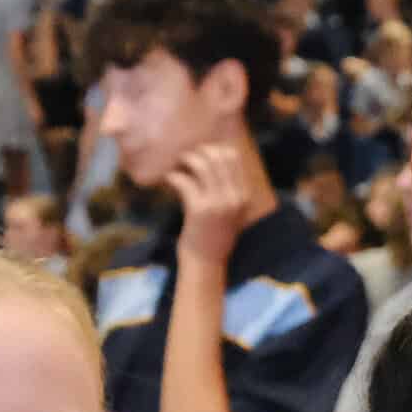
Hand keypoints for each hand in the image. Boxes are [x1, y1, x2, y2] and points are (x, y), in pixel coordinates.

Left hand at [171, 141, 268, 265]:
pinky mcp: (199, 210)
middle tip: (185, 157)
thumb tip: (211, 161)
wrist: (206, 263)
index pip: (233, 157)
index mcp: (244, 195)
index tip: (200, 153)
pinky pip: (184, 181)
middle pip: (219, 156)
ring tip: (176, 166)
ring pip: (202, 164)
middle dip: (199, 151)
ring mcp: (218, 203)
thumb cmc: (213, 235)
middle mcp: (234, 197)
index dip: (214, 148)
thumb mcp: (230, 212)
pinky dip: (173, 177)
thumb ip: (227, 190)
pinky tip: (168, 179)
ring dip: (186, 160)